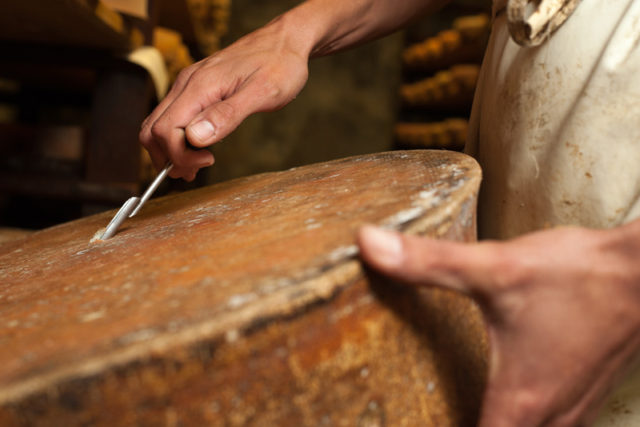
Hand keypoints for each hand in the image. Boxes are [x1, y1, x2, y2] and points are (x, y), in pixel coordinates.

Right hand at [139, 17, 309, 180]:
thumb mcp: (262, 93)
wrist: (284, 41)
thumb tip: (195, 138)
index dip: (180, 155)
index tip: (207, 162)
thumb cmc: (279, 65)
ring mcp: (189, 85)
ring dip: (169, 151)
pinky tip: (198, 149)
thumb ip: (227, 115)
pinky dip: (177, 138)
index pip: (165, 130)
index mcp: (200, 86)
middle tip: (193, 173)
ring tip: (194, 167)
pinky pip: (173, 116)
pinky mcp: (196, 88)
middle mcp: (187, 84)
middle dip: (168, 157)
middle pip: (153, 129)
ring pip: (158, 124)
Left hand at [357, 224, 639, 425]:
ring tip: (455, 409)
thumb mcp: (495, 268)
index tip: (405, 422)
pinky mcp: (583, 392)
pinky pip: (547, 424)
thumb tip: (368, 244)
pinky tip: (500, 396)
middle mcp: (549, 419)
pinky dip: (519, 420)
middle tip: (422, 414)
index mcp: (519, 404)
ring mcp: (572, 409)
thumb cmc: (579, 276)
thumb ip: (427, 262)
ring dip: (490, 425)